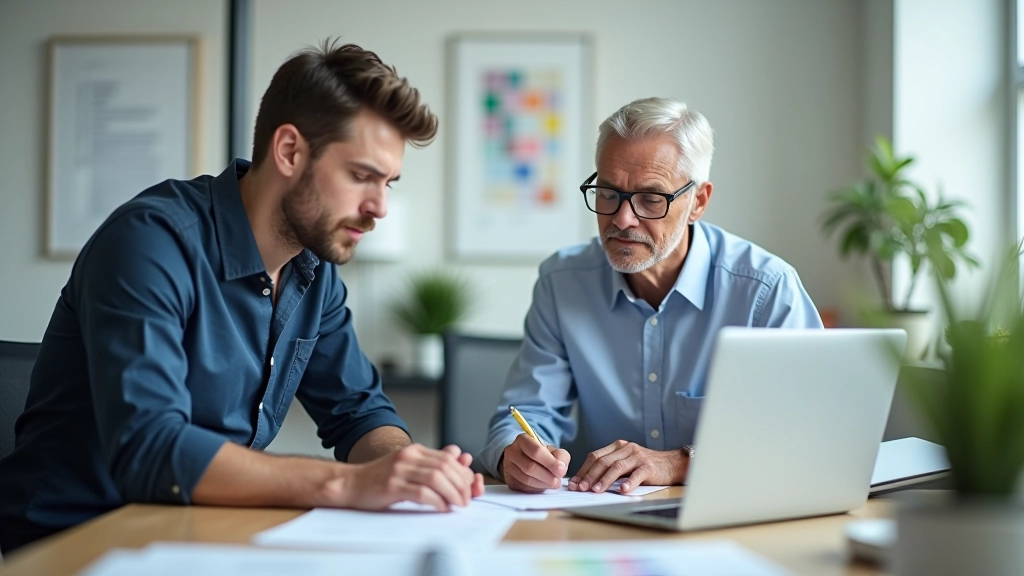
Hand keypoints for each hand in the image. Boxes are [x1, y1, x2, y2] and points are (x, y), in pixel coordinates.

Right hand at [337, 443, 482, 510]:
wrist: (351, 483)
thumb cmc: (380, 478)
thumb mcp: (408, 466)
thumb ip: (431, 463)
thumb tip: (459, 457)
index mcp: (415, 450)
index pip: (448, 458)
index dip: (463, 473)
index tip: (469, 487)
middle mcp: (408, 457)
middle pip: (445, 467)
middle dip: (461, 484)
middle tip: (466, 499)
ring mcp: (399, 470)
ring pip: (436, 478)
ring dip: (452, 493)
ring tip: (458, 504)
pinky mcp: (392, 486)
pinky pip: (421, 493)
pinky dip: (437, 501)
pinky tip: (442, 508)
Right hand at [501, 434, 569, 492]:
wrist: (527, 459)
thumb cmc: (541, 454)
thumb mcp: (553, 450)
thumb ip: (560, 457)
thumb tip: (560, 469)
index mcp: (523, 440)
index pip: (536, 451)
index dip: (550, 463)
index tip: (561, 471)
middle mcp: (512, 452)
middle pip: (530, 467)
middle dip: (547, 476)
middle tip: (558, 481)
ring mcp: (508, 467)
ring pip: (526, 479)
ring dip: (543, 484)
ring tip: (553, 484)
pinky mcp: (510, 480)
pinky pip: (524, 488)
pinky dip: (537, 489)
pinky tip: (543, 485)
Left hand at [567, 440, 687, 493]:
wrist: (672, 464)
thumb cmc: (645, 466)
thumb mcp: (626, 462)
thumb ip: (610, 467)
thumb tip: (587, 482)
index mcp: (617, 446)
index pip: (595, 456)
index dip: (583, 470)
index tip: (574, 484)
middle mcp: (626, 448)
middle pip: (603, 461)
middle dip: (590, 476)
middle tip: (581, 488)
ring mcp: (638, 457)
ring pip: (617, 467)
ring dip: (604, 480)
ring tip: (596, 490)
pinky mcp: (649, 467)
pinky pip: (637, 474)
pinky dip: (629, 482)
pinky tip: (622, 490)